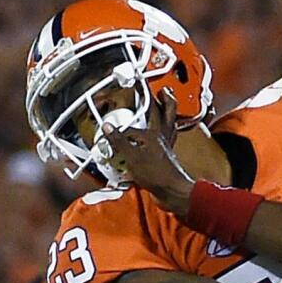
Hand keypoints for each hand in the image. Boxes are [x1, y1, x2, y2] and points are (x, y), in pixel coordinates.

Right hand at [99, 88, 193, 215]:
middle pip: (166, 114)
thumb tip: (108, 127)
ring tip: (165, 105)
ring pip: (168, 126)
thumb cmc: (157, 174)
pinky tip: (155, 138)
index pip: (134, 124)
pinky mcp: (166, 159)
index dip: (121, 123)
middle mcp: (162, 138)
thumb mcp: (132, 156)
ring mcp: (166, 148)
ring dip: (166, 115)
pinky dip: (161, 137)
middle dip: (165, 101)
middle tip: (163, 90)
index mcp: (153, 134)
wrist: (173, 192)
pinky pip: (165, 142)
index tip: (111, 119)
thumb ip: (120, 141)